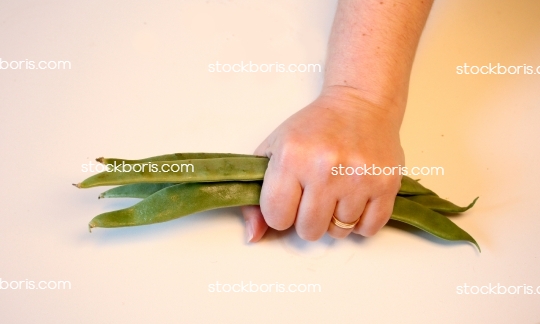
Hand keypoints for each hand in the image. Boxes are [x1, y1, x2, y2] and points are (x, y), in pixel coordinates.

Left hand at [242, 86, 404, 241]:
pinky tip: (356, 199)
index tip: (289, 199)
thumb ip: (257, 197)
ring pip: (339, 232)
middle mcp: (325, 169)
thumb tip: (254, 236)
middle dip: (308, 219)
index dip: (280, 213)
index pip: (277, 218)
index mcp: (291, 157)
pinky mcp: (386, 184)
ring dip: (335, 219)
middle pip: (309, 231)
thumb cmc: (314, 127)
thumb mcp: (274, 150)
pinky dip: (361, 222)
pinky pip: (368, 229)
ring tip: (337, 191)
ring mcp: (358, 178)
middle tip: (314, 196)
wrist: (361, 103)